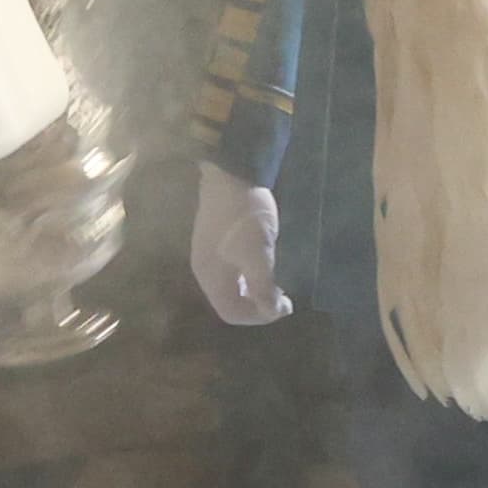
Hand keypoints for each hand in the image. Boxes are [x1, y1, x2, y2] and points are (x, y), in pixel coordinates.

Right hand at [192, 164, 291, 324]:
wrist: (230, 171)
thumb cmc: (244, 217)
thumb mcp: (258, 254)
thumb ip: (263, 287)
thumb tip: (271, 312)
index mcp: (211, 277)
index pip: (231, 313)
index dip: (259, 316)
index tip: (283, 304)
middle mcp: (204, 269)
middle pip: (230, 300)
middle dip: (257, 303)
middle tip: (283, 293)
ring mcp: (207, 252)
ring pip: (231, 283)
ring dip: (254, 287)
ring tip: (277, 277)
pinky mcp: (214, 237)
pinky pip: (231, 267)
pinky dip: (249, 272)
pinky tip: (263, 258)